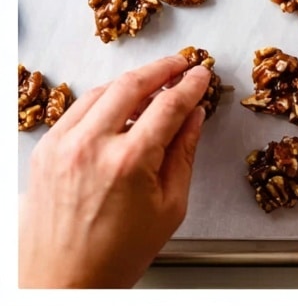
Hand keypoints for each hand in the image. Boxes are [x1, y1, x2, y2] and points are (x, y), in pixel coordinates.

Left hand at [19, 53, 210, 287]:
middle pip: (133, 84)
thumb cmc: (115, 256)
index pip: (169, 105)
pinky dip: (101, 98)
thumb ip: (184, 154)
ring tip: (153, 81)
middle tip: (180, 64)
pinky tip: (117, 102)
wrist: (61, 286)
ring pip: (103, 90)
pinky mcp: (45, 151)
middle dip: (163, 68)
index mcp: (129, 163)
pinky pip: (77, 109)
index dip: (190, 85)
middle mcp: (92, 147)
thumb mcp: (169, 208)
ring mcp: (63, 146)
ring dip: (132, 79)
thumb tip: (194, 115)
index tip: (201, 75)